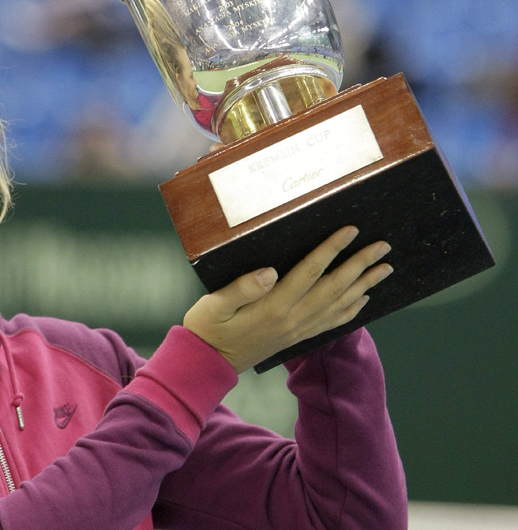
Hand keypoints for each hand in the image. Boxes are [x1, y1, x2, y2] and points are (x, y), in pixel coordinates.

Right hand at [183, 226, 392, 372]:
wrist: (207, 363)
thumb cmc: (207, 328)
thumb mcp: (214, 304)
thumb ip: (241, 288)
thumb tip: (270, 270)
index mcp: (273, 306)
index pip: (309, 272)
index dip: (331, 249)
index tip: (350, 230)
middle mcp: (292, 319)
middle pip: (334, 287)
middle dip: (360, 264)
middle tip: (383, 246)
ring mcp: (297, 330)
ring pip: (339, 304)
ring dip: (364, 284)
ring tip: (385, 268)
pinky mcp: (296, 337)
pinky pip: (332, 323)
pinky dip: (352, 310)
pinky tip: (365, 298)